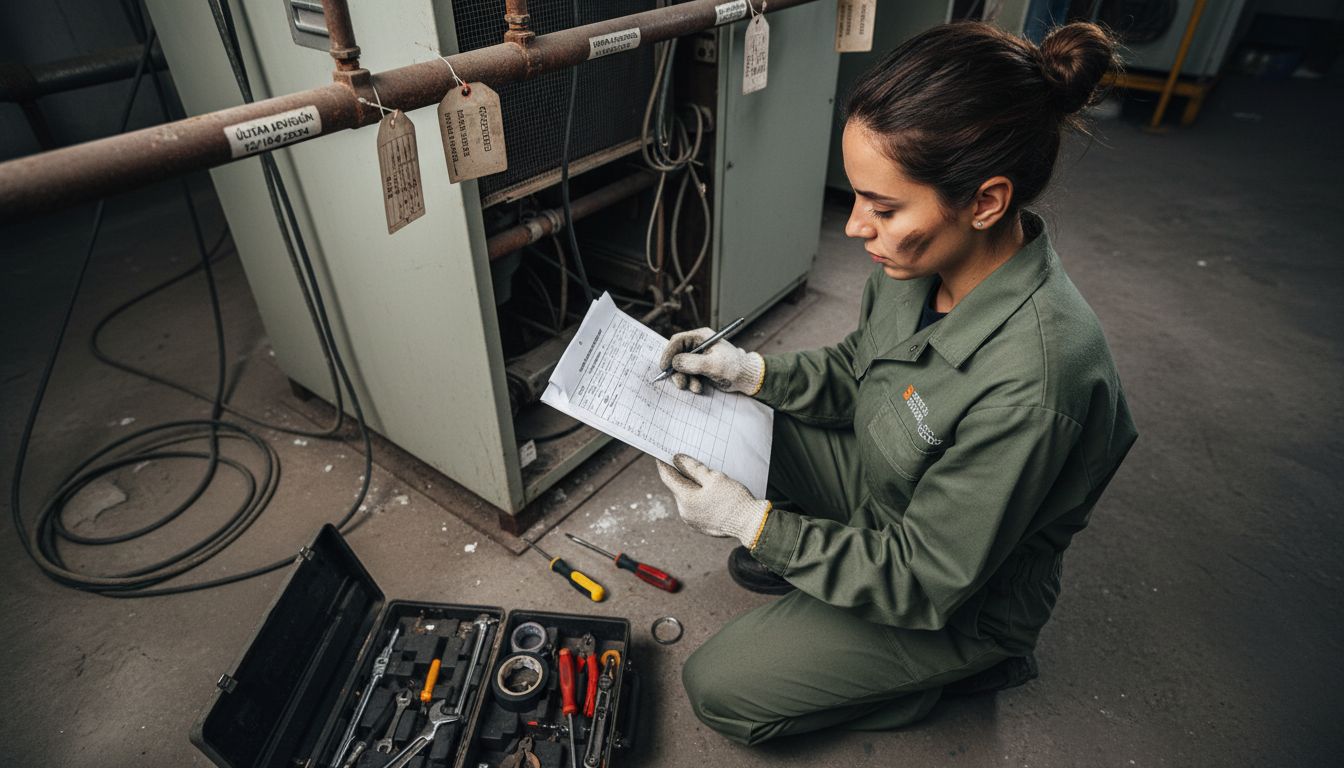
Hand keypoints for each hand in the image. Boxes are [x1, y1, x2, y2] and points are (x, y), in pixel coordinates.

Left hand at [656, 454, 770, 547]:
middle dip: (681, 474)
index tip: (661, 453)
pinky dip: (698, 497)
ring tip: (704, 476)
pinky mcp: (701, 526)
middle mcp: (684, 512)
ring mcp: (692, 521)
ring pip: (687, 497)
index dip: (663, 463)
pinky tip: (710, 491)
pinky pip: (695, 507)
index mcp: (685, 499)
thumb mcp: (714, 478)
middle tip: (687, 460)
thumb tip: (677, 459)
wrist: (750, 524)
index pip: (667, 477)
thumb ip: (693, 468)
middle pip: (678, 487)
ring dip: (692, 486)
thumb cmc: (734, 500)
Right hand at [658, 328, 764, 394]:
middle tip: (680, 383)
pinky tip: (699, 388)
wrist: (746, 378)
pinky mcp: (701, 369)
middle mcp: (698, 346)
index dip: (668, 353)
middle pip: (677, 356)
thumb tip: (674, 363)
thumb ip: (692, 363)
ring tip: (695, 388)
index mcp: (701, 337)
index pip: (677, 341)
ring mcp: (699, 358)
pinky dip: (691, 383)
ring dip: (685, 380)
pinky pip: (688, 376)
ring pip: (681, 368)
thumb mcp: (712, 364)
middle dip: (677, 371)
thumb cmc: (733, 367)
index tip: (664, 366)